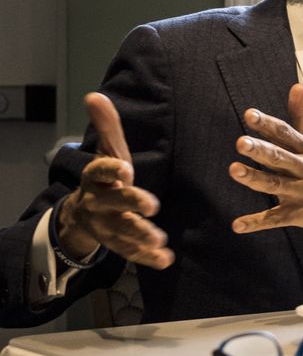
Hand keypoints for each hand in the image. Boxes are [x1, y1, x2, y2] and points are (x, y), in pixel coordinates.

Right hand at [57, 93, 173, 269]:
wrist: (83, 214)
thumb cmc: (105, 177)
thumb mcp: (108, 151)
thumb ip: (107, 127)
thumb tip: (95, 96)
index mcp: (97, 178)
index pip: (100, 172)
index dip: (111, 170)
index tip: (125, 168)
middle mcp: (100, 202)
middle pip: (115, 203)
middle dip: (132, 204)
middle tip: (152, 205)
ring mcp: (107, 225)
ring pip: (123, 232)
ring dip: (141, 235)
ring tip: (159, 239)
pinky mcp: (118, 243)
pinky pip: (132, 253)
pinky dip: (148, 258)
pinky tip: (166, 259)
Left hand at [229, 83, 302, 234]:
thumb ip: (301, 116)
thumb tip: (295, 86)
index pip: (286, 134)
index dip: (268, 124)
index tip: (250, 114)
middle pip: (281, 158)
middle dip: (261, 150)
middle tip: (241, 143)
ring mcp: (301, 192)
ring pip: (276, 185)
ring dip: (255, 178)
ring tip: (234, 171)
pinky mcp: (299, 213)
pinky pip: (275, 218)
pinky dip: (257, 222)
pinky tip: (238, 225)